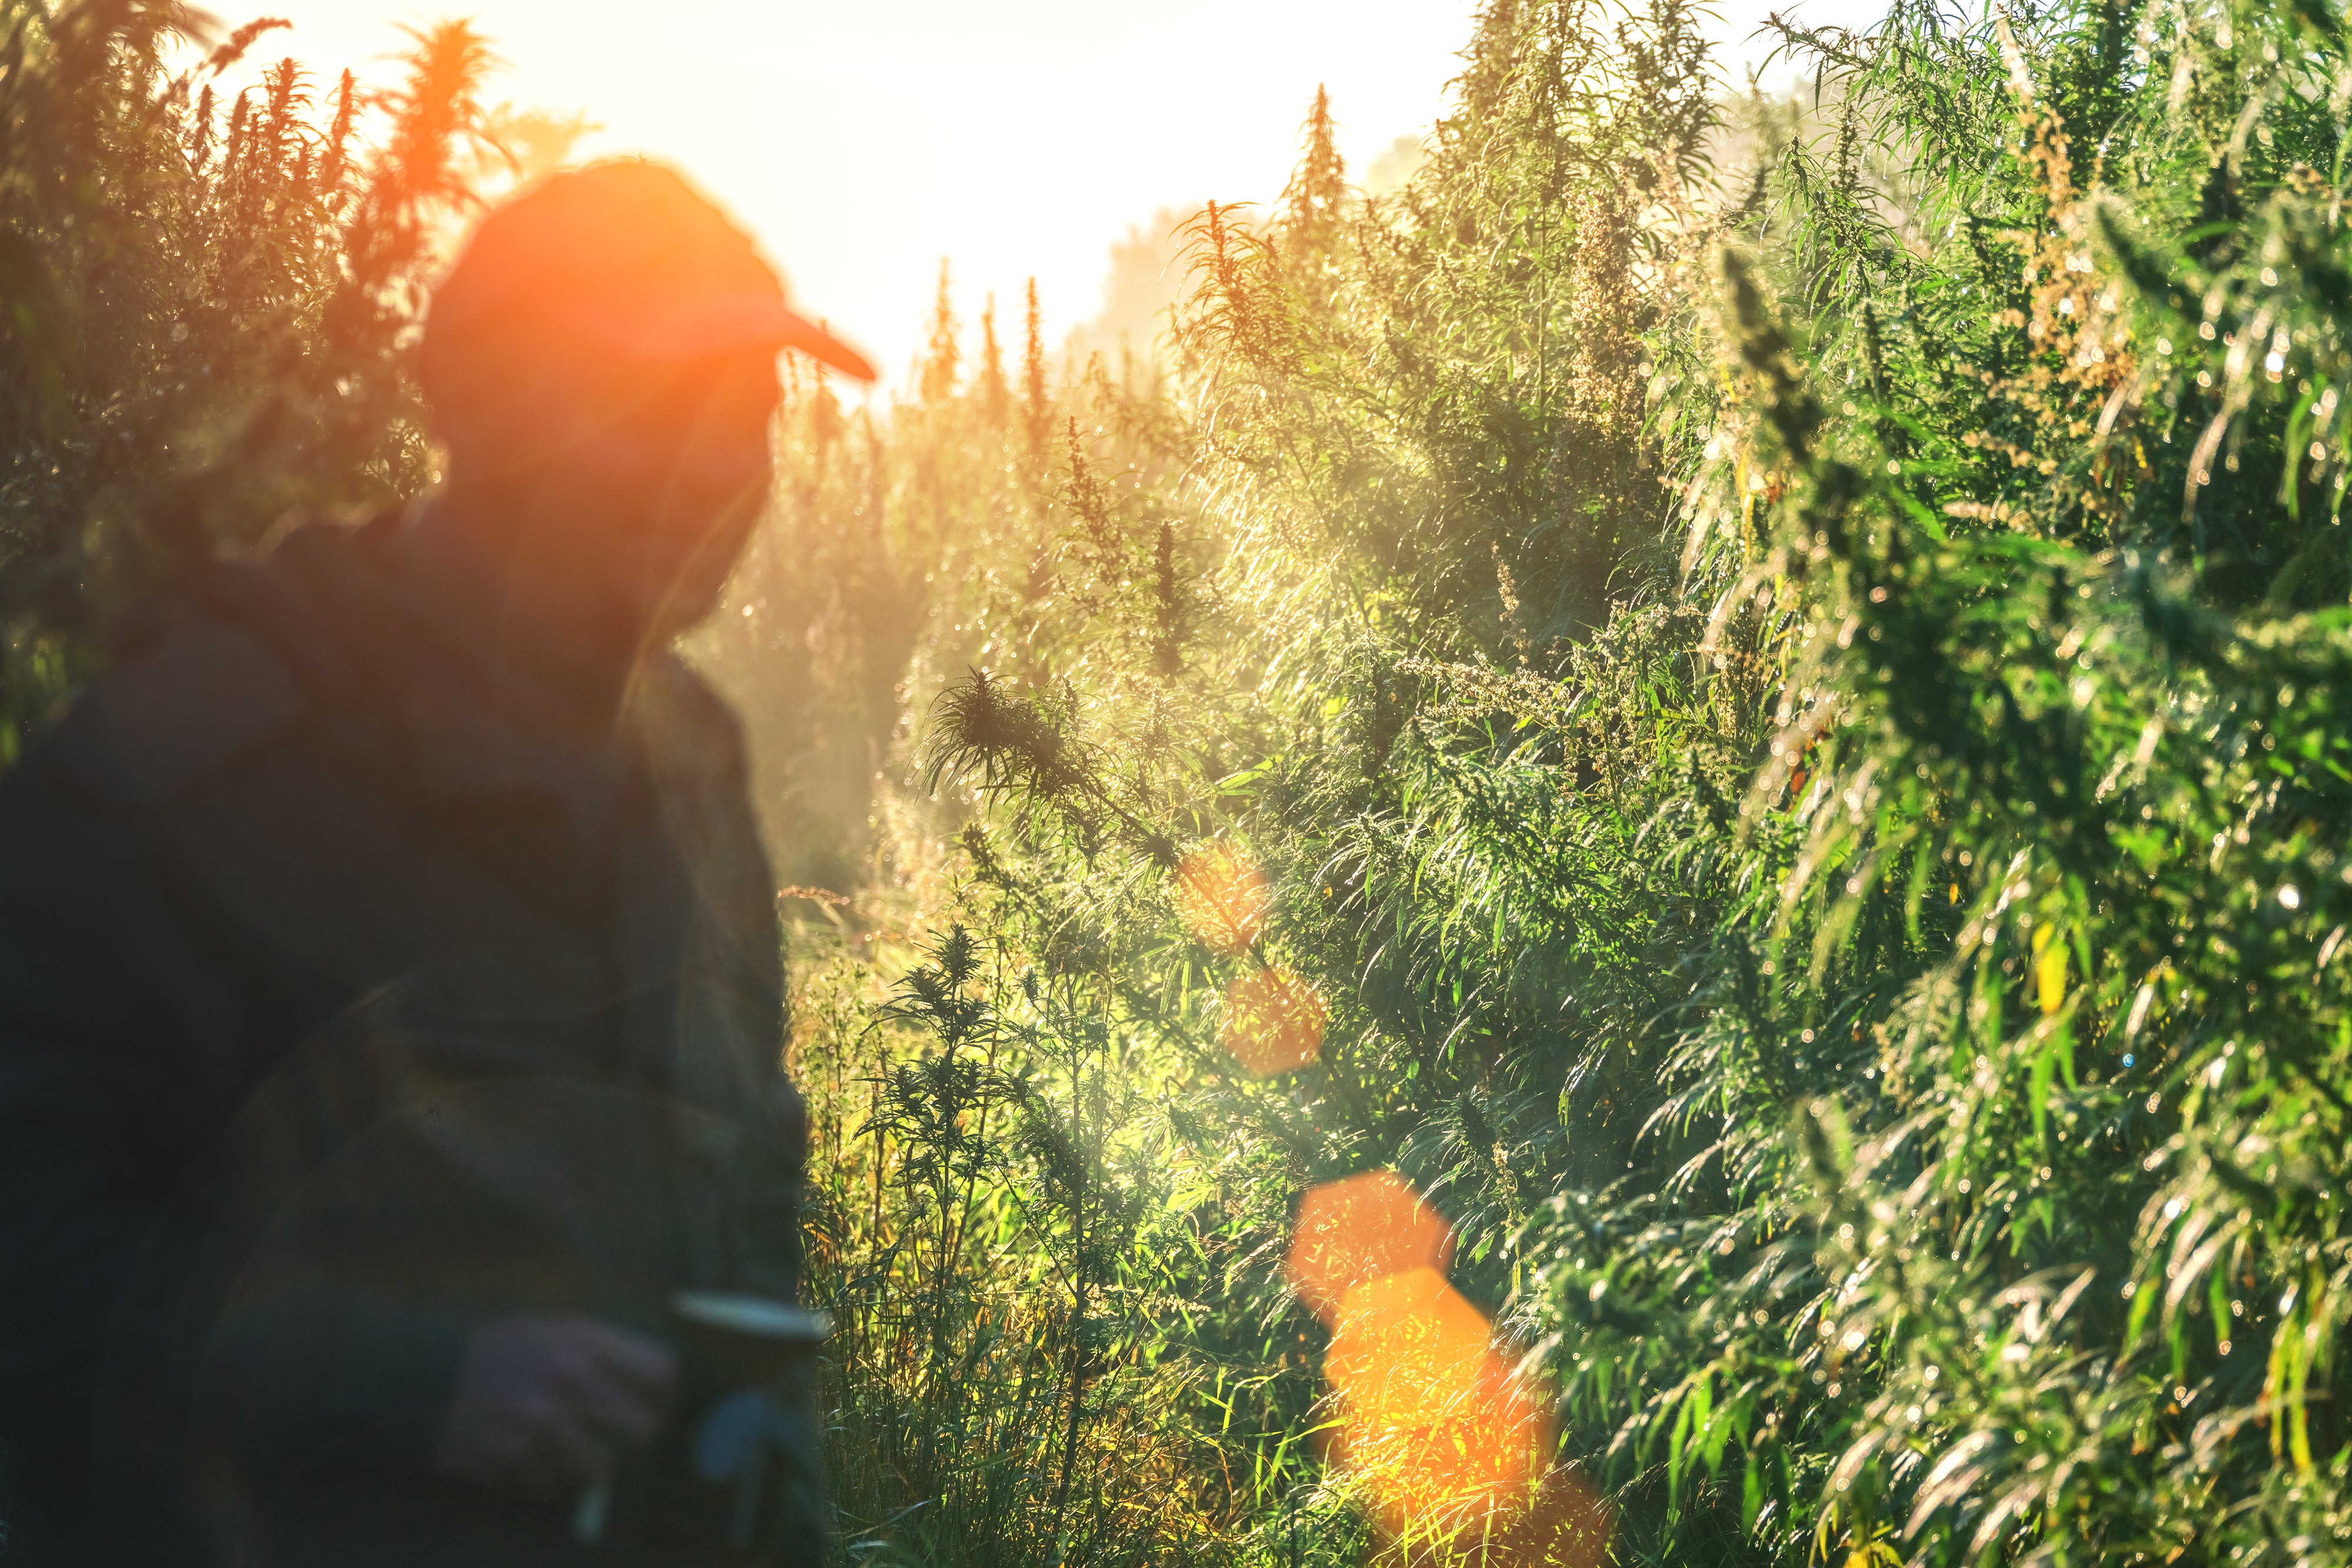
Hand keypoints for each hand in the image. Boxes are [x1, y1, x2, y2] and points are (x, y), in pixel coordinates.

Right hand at [433, 1314, 677, 1494]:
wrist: (422, 1376)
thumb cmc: (496, 1349)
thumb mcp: (552, 1329)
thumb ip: (604, 1352)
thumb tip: (660, 1382)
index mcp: (584, 1343)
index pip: (661, 1373)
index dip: (662, 1393)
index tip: (653, 1401)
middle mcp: (571, 1383)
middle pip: (644, 1429)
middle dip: (631, 1437)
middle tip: (613, 1434)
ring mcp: (544, 1428)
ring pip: (600, 1469)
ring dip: (585, 1464)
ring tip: (559, 1445)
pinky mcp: (516, 1463)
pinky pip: (551, 1485)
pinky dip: (541, 1477)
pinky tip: (521, 1453)